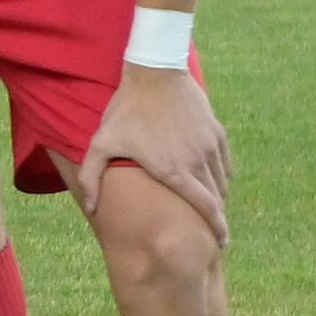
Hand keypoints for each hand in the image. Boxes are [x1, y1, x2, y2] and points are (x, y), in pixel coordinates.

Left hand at [74, 63, 229, 245]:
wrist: (155, 73)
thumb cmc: (126, 110)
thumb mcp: (100, 143)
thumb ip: (91, 177)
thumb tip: (90, 208)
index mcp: (174, 170)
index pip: (205, 208)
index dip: (216, 229)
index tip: (220, 242)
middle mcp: (198, 161)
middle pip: (217, 198)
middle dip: (216, 217)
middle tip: (211, 231)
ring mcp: (210, 146)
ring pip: (223, 181)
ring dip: (217, 196)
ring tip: (208, 205)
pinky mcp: (217, 132)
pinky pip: (225, 162)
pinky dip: (221, 174)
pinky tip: (210, 177)